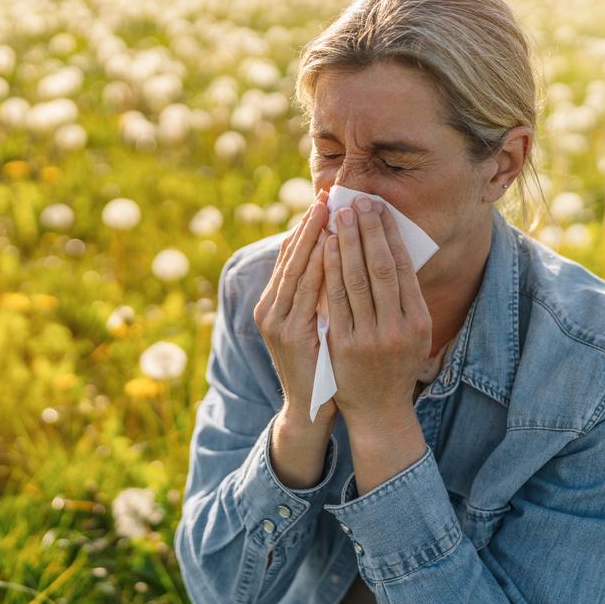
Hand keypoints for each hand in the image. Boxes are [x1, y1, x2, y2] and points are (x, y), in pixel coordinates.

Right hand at [253, 189, 338, 431]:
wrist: (310, 409)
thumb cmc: (319, 365)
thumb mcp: (315, 324)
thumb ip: (317, 295)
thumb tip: (335, 256)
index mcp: (273, 305)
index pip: (287, 256)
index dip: (304, 228)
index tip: (323, 201)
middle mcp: (268, 309)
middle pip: (288, 257)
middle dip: (308, 224)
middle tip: (326, 195)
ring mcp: (276, 321)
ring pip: (295, 269)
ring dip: (312, 238)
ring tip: (329, 211)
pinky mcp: (289, 334)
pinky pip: (306, 292)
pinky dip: (318, 266)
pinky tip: (331, 246)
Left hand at [322, 196, 432, 428]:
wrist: (378, 411)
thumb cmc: (394, 365)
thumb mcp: (411, 333)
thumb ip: (404, 299)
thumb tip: (393, 250)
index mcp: (418, 321)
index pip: (402, 267)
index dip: (390, 234)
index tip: (379, 209)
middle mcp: (397, 328)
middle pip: (381, 267)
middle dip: (369, 230)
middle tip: (359, 201)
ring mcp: (369, 337)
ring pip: (357, 279)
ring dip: (348, 242)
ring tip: (340, 214)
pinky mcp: (343, 344)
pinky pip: (335, 299)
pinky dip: (331, 269)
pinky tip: (326, 246)